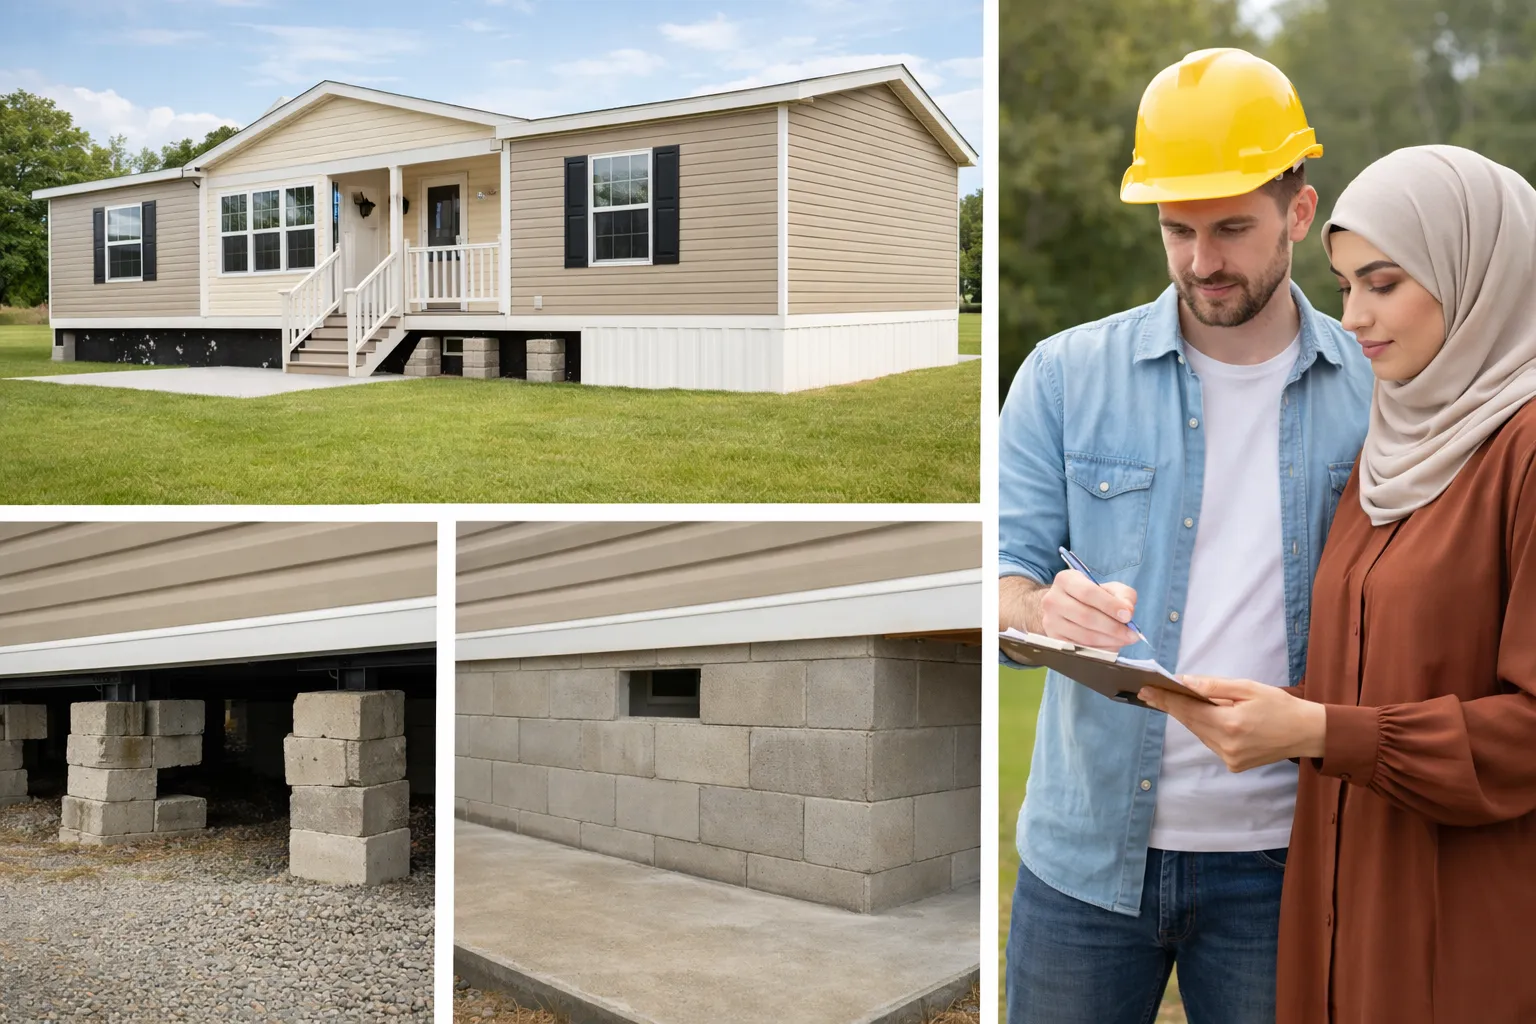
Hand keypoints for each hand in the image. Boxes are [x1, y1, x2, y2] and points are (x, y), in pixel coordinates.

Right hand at [1039, 569, 1140, 650]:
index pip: (1088, 593)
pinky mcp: (1053, 640)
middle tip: (1132, 634)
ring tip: (1125, 640)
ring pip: (1084, 636)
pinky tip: (1112, 645)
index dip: (1110, 605)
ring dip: (1109, 640)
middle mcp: (1052, 600)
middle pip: (1086, 616)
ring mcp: (1050, 621)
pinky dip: (1100, 649)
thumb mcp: (1108, 588)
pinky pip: (1080, 649)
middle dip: (1113, 627)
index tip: (1128, 615)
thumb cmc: (1091, 597)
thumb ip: (1123, 595)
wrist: (1064, 609)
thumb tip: (1128, 611)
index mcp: (1065, 580)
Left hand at [1137, 677, 1325, 771]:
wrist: (1307, 733)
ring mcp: (1230, 759)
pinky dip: (1206, 728)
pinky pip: (1211, 742)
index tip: (1145, 691)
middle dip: (1171, 706)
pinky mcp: (1234, 765)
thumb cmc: (1280, 706)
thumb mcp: (1249, 688)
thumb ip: (1215, 686)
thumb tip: (1185, 682)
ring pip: (1199, 733)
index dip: (1165, 700)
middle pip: (1190, 722)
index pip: (1188, 710)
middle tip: (1151, 692)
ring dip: (1189, 717)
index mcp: (1231, 724)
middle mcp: (1227, 745)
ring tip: (1174, 700)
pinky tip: (1205, 716)